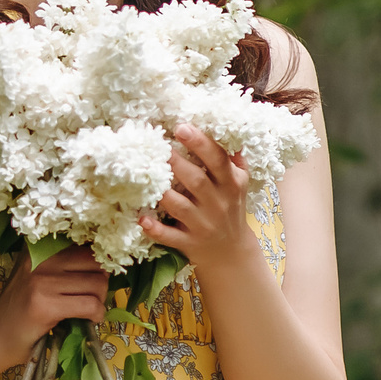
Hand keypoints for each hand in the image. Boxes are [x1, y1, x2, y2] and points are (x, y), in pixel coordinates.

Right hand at [0, 242, 109, 366]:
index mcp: (39, 248)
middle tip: (92, 298)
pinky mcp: (45, 306)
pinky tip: (88, 320)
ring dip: (99, 301)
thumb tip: (105, 262)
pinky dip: (96, 315)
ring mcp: (41, 282)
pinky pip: (89, 305)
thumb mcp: (37, 275)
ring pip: (97, 284)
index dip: (98, 263)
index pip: (85, 245)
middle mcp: (40, 259)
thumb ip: (63, 264)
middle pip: (95, 263)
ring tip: (88, 310)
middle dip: (101, 283)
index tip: (95, 278)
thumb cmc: (21, 308)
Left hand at [140, 124, 257, 276]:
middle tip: (158, 147)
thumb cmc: (231, 209)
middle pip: (197, 181)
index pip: (217, 160)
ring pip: (181, 207)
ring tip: (147, 177)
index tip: (181, 127)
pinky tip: (141, 218)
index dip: (201, 143)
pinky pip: (170, 236)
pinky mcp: (189, 243)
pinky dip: (155, 229)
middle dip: (177, 163)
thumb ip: (233, 159)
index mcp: (231, 184)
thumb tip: (225, 128)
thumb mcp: (239, 183)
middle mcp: (218, 204)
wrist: (231, 252)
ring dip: (164, 193)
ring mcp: (202, 225)